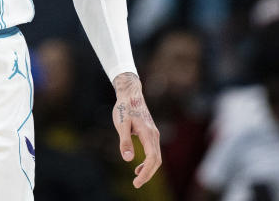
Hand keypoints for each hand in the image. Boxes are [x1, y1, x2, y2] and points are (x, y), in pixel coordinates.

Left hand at [112, 72, 161, 188]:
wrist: (130, 94)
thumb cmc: (124, 108)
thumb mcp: (121, 124)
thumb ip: (124, 141)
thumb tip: (128, 159)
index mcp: (148, 134)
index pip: (152, 158)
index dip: (146, 172)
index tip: (137, 182)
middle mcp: (154, 135)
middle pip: (157, 160)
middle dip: (148, 174)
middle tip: (136, 184)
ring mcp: (154, 135)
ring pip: (156, 157)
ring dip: (148, 169)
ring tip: (137, 178)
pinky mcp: (151, 134)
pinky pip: (153, 152)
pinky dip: (148, 162)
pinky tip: (138, 167)